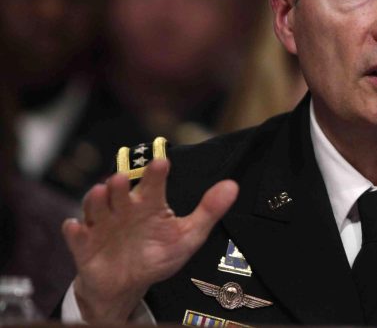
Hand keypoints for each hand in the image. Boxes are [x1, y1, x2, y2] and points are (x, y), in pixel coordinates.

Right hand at [62, 159, 237, 322]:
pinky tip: (75, 227)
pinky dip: (74, 231)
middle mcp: (124, 209)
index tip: (161, 162)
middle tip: (122, 179)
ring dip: (96, 200)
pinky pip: (76, 236)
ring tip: (100, 192)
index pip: (153, 183)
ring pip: (96, 207)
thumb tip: (232, 186)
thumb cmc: (157, 254)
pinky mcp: (85, 245)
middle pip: (119, 191)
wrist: (127, 284)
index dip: (155, 173)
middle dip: (119, 185)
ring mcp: (102, 225)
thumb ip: (209, 210)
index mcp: (149, 204)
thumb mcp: (188, 235)